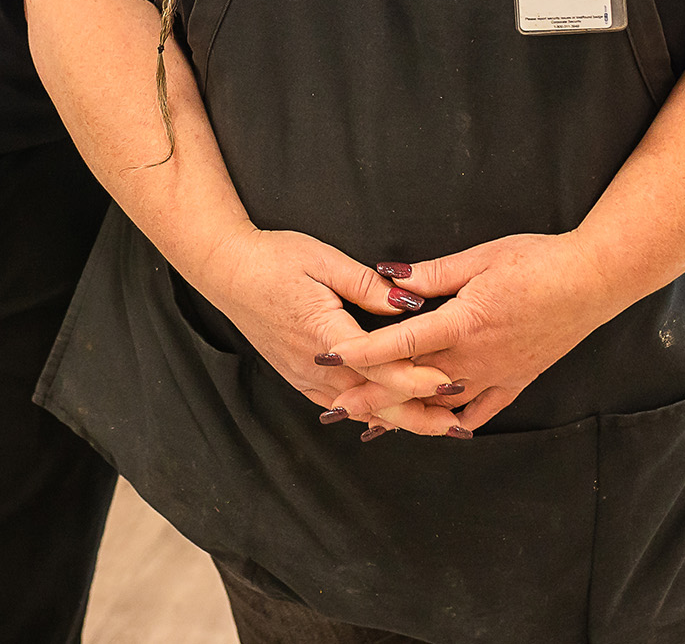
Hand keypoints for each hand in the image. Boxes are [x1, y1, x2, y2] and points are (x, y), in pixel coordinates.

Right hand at [191, 227, 471, 438]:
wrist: (226, 270)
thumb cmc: (274, 258)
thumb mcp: (324, 260)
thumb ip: (368, 286)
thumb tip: (407, 303)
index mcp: (326, 335)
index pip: (380, 368)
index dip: (418, 380)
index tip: (451, 386)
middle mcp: (315, 366)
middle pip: (374, 403)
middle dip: (419, 417)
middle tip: (458, 427)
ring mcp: (304, 376)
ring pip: (358, 410)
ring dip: (398, 419)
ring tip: (436, 426)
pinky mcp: (298, 377)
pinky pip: (340, 404)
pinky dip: (370, 413)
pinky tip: (392, 416)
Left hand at [321, 233, 620, 430]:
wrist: (593, 280)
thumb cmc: (537, 261)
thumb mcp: (479, 259)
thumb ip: (431, 275)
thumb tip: (388, 278)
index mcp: (463, 323)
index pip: (401, 343)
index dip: (362, 352)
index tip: (331, 359)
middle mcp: (477, 357)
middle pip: (414, 381)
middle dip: (373, 395)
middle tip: (335, 408)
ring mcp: (498, 374)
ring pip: (443, 403)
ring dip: (407, 414)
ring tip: (374, 425)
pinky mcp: (517, 380)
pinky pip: (482, 410)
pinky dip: (456, 420)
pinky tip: (440, 428)